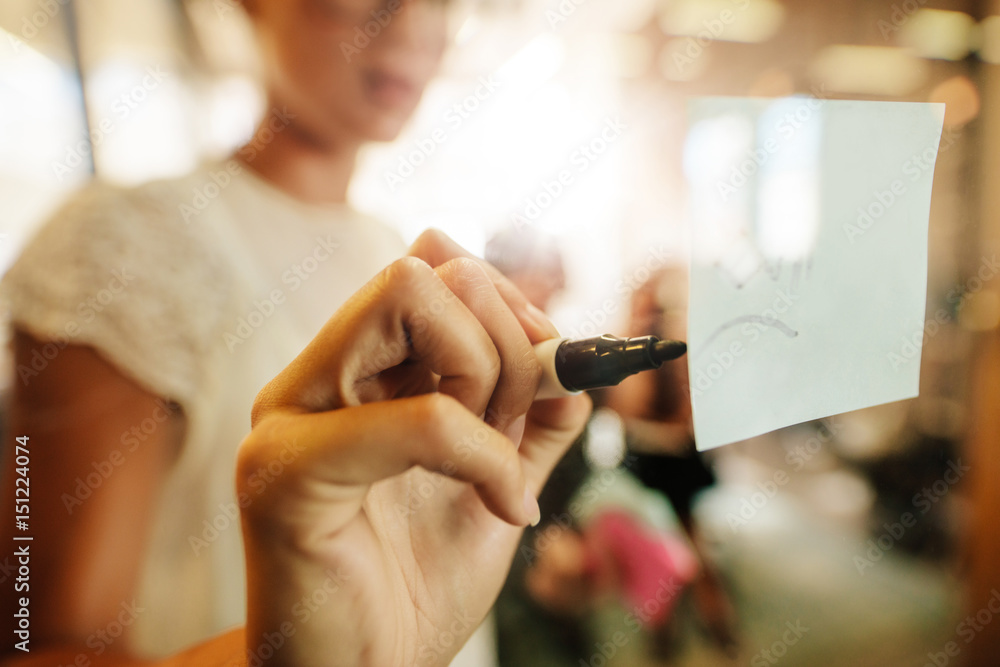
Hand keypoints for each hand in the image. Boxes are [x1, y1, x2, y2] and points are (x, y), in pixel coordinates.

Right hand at [237, 230, 591, 665]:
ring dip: (492, 375)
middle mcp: (313, 379)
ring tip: (498, 463)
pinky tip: (505, 510)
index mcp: (355, 374)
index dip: (511, 304)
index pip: (433, 268)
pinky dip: (486, 455)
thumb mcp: (501, 482)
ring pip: (411, 297)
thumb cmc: (418, 585)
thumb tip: (570, 348)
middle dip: (505, 336)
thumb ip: (532, 416)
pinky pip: (423, 418)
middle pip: (425, 268)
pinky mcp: (284, 473)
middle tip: (517, 421)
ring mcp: (289, 416)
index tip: (552, 369)